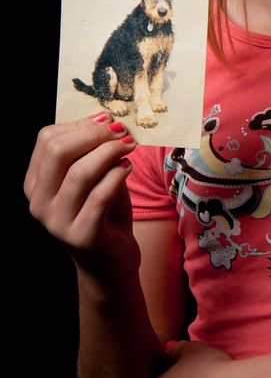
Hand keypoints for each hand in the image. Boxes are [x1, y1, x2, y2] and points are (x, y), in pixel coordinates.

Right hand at [24, 112, 138, 277]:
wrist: (111, 259)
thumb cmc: (103, 212)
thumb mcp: (93, 177)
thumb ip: (91, 152)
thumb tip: (106, 119)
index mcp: (35, 183)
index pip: (46, 140)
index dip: (79, 124)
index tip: (107, 118)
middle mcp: (38, 203)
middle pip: (58, 152)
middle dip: (94, 135)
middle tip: (121, 130)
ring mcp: (57, 222)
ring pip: (80, 173)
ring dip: (109, 152)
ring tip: (129, 146)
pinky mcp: (82, 236)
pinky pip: (100, 196)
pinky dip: (117, 176)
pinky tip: (127, 168)